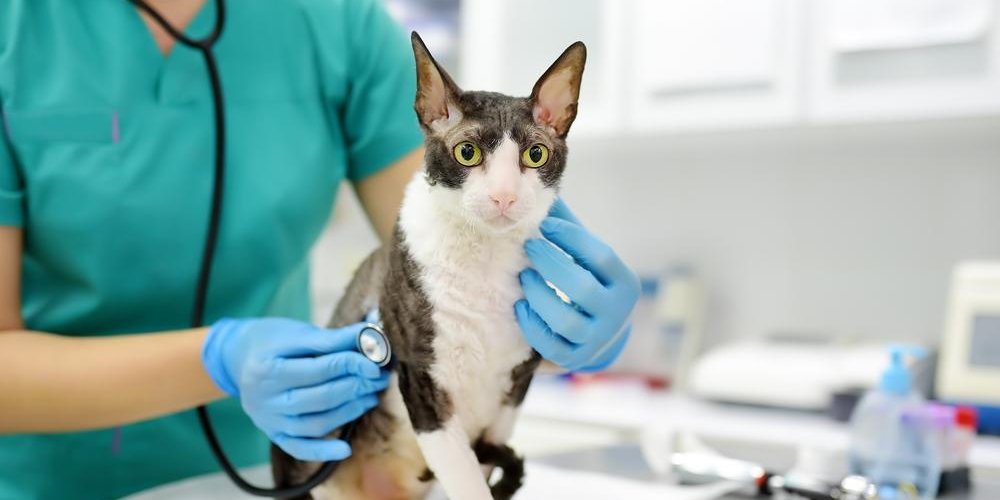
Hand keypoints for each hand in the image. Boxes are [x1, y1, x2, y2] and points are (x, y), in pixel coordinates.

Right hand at [201, 318, 388, 461]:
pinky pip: (300, 448)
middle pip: (320, 398)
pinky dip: (323, 451)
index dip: (352, 365)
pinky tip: (346, 448)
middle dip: (356, 387)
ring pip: (316, 423)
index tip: (375, 363)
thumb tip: (371, 337)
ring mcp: (268, 420)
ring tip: (370, 396)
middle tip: (379, 378)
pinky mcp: (273, 433)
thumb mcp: (298, 333)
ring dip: (349, 411)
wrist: (239, 358)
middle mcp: (265, 399)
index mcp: (268, 368)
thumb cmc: (273, 341)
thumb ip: (334, 339)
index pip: (320, 369)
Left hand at [516, 199, 639, 371]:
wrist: (599, 335)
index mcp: (625, 283)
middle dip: (551, 264)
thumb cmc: (588, 282)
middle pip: (582, 289)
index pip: (602, 257)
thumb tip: (541, 188)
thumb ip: (568, 228)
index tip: (546, 223)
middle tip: (528, 247)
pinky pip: (549, 345)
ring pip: (565, 320)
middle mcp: (616, 313)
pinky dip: (531, 325)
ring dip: (539, 295)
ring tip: (523, 277)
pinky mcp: (574, 358)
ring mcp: (596, 339)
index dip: (573, 238)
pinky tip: (520, 307)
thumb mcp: (586, 258)